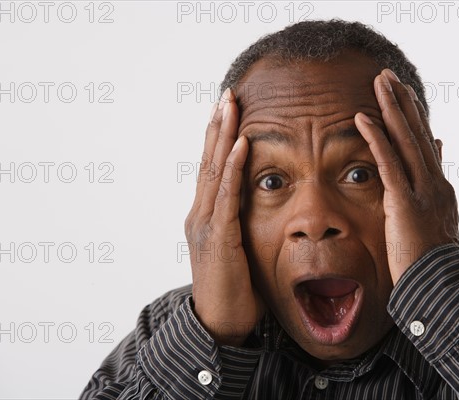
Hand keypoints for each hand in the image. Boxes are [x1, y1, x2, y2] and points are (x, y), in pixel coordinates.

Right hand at [184, 88, 264, 345]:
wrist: (219, 324)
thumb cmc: (234, 289)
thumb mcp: (236, 250)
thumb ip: (240, 225)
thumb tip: (257, 207)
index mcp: (206, 216)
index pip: (212, 169)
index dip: (218, 138)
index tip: (226, 110)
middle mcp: (201, 214)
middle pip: (209, 162)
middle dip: (218, 126)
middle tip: (226, 95)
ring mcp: (206, 225)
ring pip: (215, 171)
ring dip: (223, 136)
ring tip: (229, 106)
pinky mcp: (219, 238)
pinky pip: (228, 196)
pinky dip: (233, 168)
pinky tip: (241, 144)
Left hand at [354, 69, 458, 284]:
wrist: (438, 285)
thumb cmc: (431, 261)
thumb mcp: (435, 222)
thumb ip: (432, 192)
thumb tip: (435, 160)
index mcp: (438, 187)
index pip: (424, 144)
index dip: (413, 118)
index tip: (403, 95)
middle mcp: (433, 182)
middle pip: (416, 133)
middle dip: (403, 102)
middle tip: (389, 76)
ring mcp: (421, 190)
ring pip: (405, 140)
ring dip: (392, 108)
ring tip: (380, 81)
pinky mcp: (404, 201)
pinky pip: (387, 162)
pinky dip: (375, 138)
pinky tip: (362, 117)